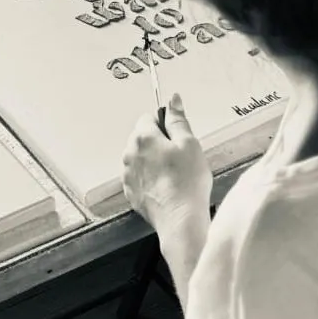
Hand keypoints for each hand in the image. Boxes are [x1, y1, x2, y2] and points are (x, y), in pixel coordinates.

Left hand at [121, 94, 211, 235]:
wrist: (180, 219)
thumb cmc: (186, 183)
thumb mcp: (189, 143)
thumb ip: (178, 119)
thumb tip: (173, 100)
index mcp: (143, 138)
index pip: (149, 117)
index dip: (166, 124)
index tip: (177, 136)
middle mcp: (129, 154)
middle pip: (142, 137)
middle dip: (158, 142)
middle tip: (179, 156)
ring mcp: (128, 175)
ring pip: (140, 158)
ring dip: (153, 161)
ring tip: (174, 173)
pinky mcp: (131, 192)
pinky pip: (139, 177)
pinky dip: (150, 178)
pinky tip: (166, 186)